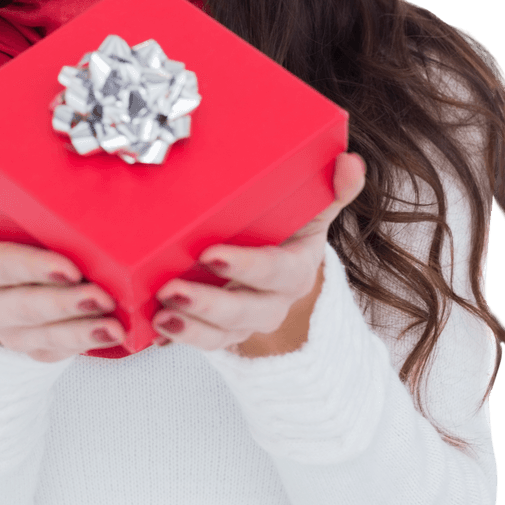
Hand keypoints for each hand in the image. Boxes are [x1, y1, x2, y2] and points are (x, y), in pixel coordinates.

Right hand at [0, 179, 124, 361]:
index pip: (0, 268)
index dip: (33, 269)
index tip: (69, 268)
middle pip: (27, 309)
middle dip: (65, 305)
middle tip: (100, 297)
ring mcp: (8, 331)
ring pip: (44, 338)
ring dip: (81, 333)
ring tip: (114, 325)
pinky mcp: (31, 346)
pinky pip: (55, 352)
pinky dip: (84, 345)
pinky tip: (112, 337)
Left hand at [152, 152, 365, 354]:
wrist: (283, 264)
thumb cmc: (290, 230)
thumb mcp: (313, 209)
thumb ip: (332, 190)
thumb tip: (350, 162)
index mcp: (297, 269)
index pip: (277, 271)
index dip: (247, 267)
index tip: (212, 254)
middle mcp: (274, 301)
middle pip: (247, 312)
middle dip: (210, 304)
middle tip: (172, 289)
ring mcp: (248, 321)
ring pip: (224, 335)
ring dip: (191, 328)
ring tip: (162, 314)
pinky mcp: (223, 333)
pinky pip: (204, 343)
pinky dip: (179, 337)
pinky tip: (154, 328)